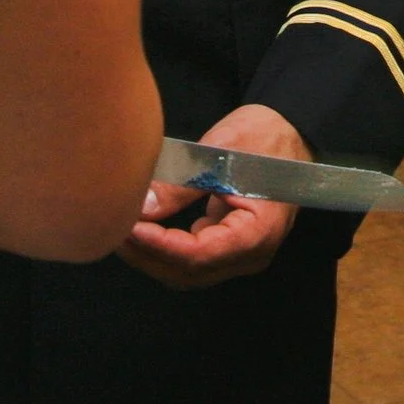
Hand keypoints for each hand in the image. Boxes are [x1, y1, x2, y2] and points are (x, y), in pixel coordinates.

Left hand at [116, 103, 305, 289]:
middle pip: (189, 272)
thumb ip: (182, 185)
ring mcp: (240, 253)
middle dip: (148, 255)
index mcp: (258, 234)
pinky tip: (143, 229)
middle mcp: (251, 254)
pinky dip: (165, 248)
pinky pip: (192, 258)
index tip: (128, 227)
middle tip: (113, 230)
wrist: (290, 132)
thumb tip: (140, 208)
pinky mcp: (229, 245)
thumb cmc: (263, 138)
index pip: (198, 255)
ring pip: (188, 271)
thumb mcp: (220, 152)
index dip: (159, 245)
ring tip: (122, 230)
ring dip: (153, 256)